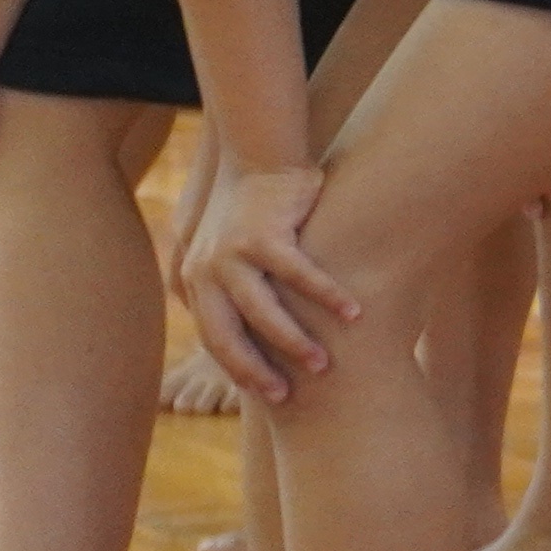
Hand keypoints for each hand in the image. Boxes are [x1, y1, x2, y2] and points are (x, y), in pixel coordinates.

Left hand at [177, 153, 360, 399]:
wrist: (256, 155)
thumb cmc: (250, 207)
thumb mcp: (223, 247)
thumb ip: (224, 284)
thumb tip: (230, 323)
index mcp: (196, 279)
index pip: (214, 338)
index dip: (240, 369)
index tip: (271, 392)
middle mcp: (206, 270)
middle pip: (228, 335)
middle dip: (257, 370)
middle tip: (287, 395)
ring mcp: (231, 253)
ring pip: (262, 312)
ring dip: (293, 341)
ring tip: (323, 363)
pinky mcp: (263, 235)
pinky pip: (299, 275)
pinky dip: (327, 295)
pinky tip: (353, 312)